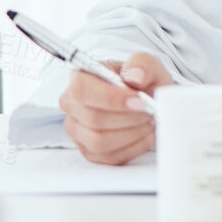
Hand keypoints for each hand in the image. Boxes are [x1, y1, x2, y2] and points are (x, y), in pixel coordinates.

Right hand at [59, 51, 173, 164]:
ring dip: (132, 133)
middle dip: (128, 118)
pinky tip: (145, 133)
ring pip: (99, 141)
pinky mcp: (89, 151)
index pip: (82, 90)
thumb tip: (135, 76)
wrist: (147, 101)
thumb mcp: (147, 64)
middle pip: (93, 119)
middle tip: (150, 111)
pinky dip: (134, 147)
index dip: (111, 98)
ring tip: (149, 121)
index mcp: (79, 78)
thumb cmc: (142, 81)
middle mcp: (72, 105)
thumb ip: (142, 64)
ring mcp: (77, 131)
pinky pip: (109, 156)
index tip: (139, 101)